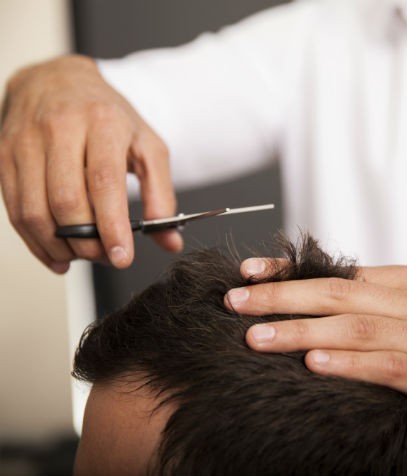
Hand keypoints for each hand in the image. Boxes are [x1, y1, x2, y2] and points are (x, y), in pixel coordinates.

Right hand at [0, 55, 181, 272]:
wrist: (59, 81)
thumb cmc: (107, 116)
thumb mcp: (147, 146)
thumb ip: (161, 194)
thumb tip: (170, 240)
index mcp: (102, 122)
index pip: (104, 181)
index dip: (112, 225)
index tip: (121, 256)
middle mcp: (60, 128)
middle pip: (66, 200)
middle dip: (87, 241)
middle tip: (105, 256)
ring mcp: (26, 141)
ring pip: (35, 209)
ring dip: (59, 245)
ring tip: (83, 256)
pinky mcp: (4, 156)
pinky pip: (14, 209)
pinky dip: (36, 241)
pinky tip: (57, 253)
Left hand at [225, 259, 406, 442]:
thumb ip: (366, 306)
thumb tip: (301, 302)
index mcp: (405, 281)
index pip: (337, 272)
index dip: (289, 273)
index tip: (247, 274)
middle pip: (338, 294)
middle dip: (282, 298)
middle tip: (236, 302)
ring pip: (356, 327)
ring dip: (302, 331)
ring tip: (258, 337)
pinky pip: (388, 365)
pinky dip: (349, 363)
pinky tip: (315, 365)